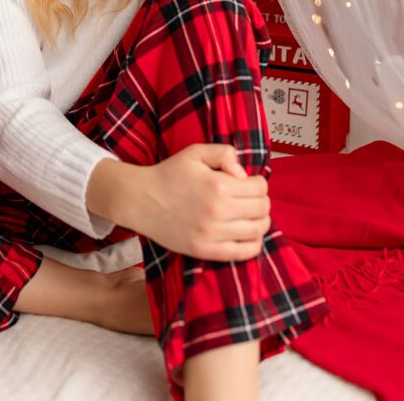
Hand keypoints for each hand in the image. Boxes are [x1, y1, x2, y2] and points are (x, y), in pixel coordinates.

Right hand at [122, 143, 270, 261]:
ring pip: (257, 231)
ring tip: (248, 214)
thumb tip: (243, 175)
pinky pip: (243, 253)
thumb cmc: (169, 173)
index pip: (260, 188)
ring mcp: (212, 234)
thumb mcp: (195, 152)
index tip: (248, 183)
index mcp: (217, 185)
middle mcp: (218, 211)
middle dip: (261, 201)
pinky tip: (246, 233)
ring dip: (260, 221)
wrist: (141, 200)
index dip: (258, 183)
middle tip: (249, 198)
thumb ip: (224, 154)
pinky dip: (253, 244)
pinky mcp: (205, 251)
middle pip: (262, 209)